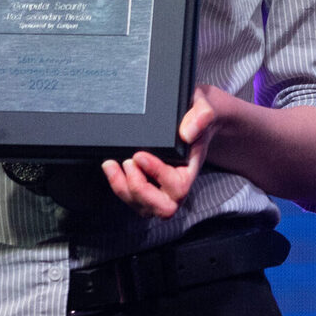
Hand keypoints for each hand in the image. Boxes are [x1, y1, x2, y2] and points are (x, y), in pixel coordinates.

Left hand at [102, 85, 230, 219]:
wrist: (192, 117)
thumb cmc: (197, 115)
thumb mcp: (203, 107)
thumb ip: (201, 116)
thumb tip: (186, 134)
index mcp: (193, 168)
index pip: (179, 186)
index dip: (157, 174)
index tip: (139, 155)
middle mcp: (179, 185)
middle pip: (163, 208)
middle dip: (140, 189)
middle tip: (127, 164)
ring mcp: (162, 190)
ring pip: (143, 207)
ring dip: (124, 189)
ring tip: (113, 165)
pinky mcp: (147, 189)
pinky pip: (131, 199)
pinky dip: (117, 186)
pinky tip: (111, 168)